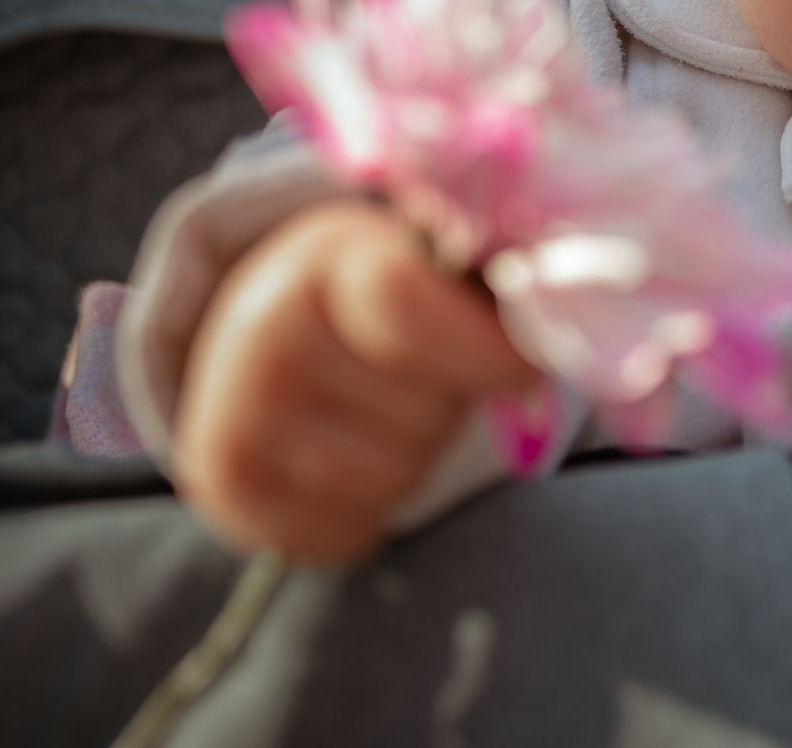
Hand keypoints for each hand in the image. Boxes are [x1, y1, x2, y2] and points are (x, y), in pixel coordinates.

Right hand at [176, 200, 539, 563]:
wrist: (265, 334)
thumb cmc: (387, 296)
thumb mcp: (431, 264)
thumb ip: (494, 289)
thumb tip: (566, 324)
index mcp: (325, 259)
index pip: (406, 303)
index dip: (487, 347)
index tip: (524, 366)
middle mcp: (263, 334)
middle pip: (422, 412)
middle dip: (450, 404)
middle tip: (428, 377)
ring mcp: (234, 417)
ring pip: (394, 480)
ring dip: (417, 457)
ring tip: (386, 413)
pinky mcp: (225, 491)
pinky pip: (350, 532)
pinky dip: (371, 510)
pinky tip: (352, 458)